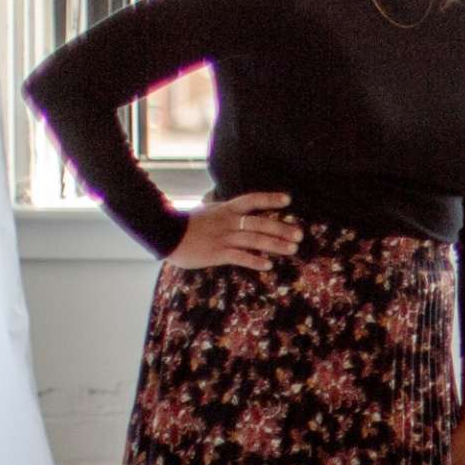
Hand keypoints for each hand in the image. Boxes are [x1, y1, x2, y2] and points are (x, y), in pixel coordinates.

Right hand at [168, 191, 300, 272]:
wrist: (164, 234)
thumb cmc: (186, 224)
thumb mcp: (207, 211)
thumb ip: (224, 211)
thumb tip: (239, 210)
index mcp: (226, 209)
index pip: (251, 200)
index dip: (270, 199)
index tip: (288, 200)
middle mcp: (228, 221)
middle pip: (259, 223)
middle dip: (281, 228)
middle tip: (299, 234)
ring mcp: (223, 237)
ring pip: (254, 240)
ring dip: (275, 245)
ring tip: (291, 249)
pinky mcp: (216, 253)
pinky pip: (239, 256)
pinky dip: (254, 260)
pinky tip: (267, 265)